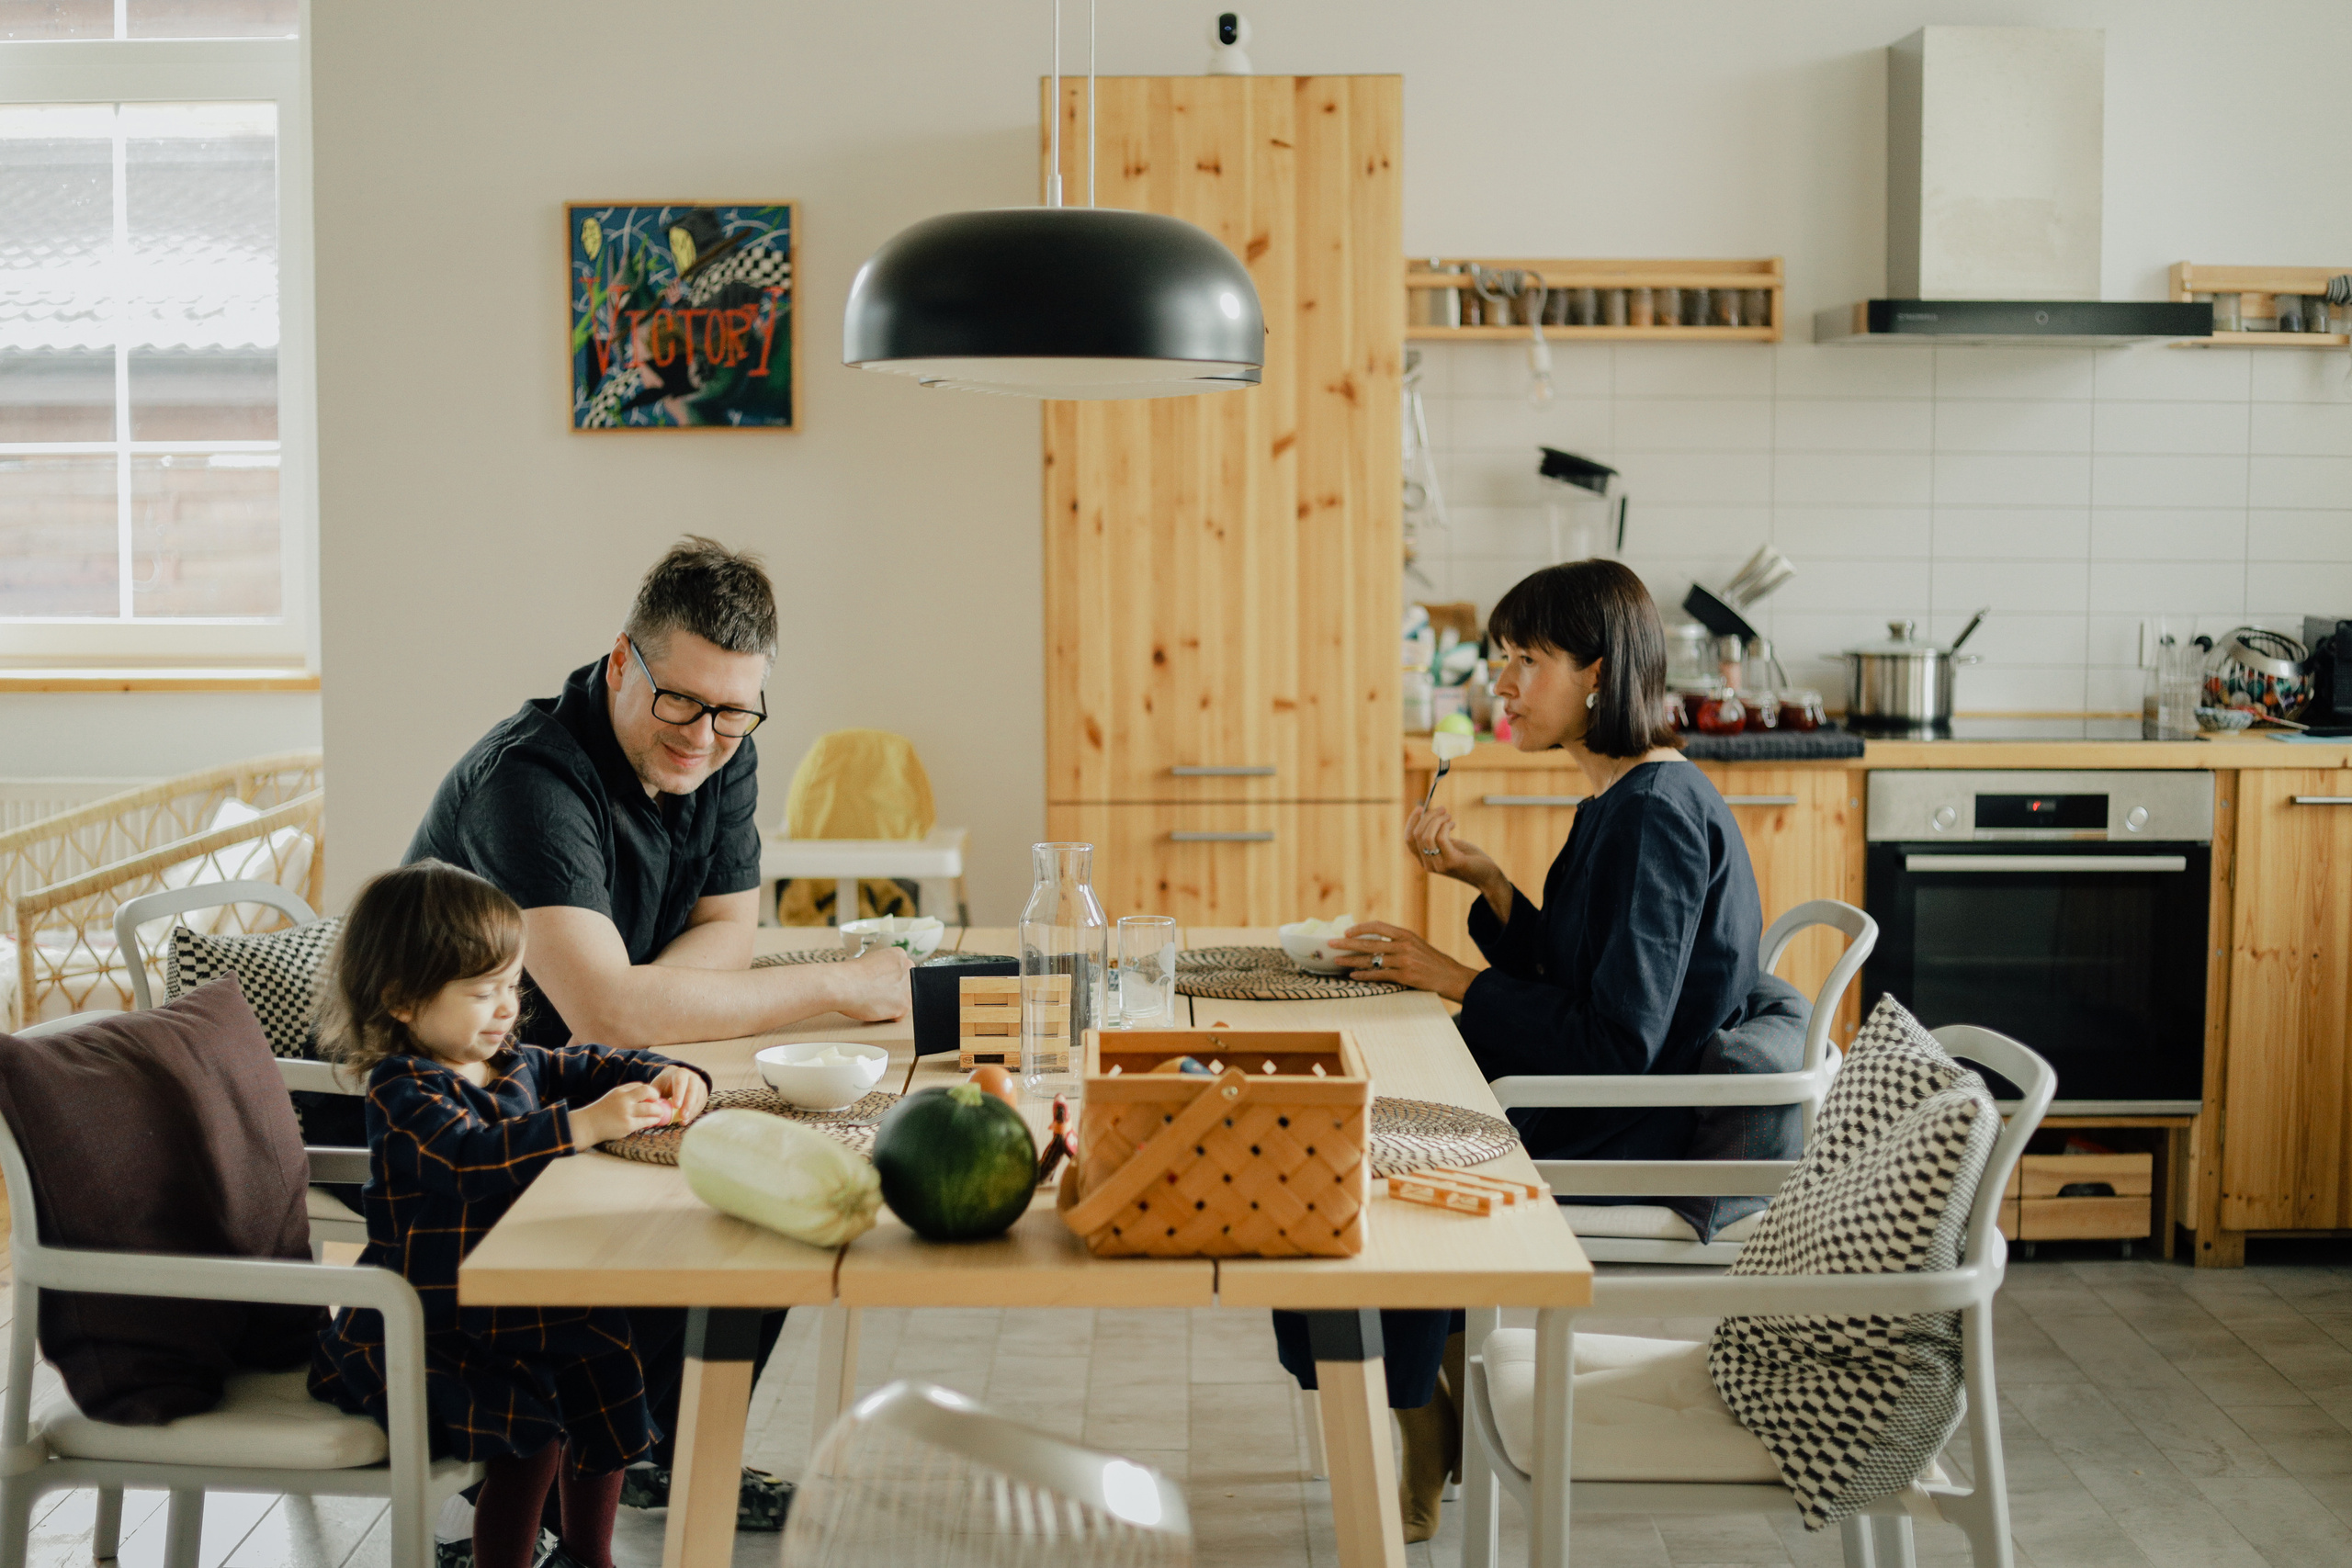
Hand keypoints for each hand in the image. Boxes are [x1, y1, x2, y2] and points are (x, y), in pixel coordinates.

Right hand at [571, 1081, 671, 1147]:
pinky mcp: (628, 1125)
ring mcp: (626, 1113)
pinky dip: (652, 1121)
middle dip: (657, 1097)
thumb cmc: (603, 1111)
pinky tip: (654, 1121)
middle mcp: (624, 1099)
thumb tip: (647, 1092)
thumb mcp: (613, 1096)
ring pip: (650, 1109)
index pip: (641, 1086)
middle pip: (648, 1092)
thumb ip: (628, 1093)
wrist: (588, 1125)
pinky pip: (645, 1122)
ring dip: (658, 1111)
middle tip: (660, 1103)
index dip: (650, 1091)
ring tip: (660, 1113)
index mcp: (620, 1091)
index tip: (654, 1096)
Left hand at [650, 1065, 708, 1126]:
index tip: (676, 1106)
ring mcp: (700, 1085)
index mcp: (680, 1073)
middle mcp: (692, 1077)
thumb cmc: (665, 1084)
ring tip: (683, 1121)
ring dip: (692, 1110)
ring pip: (699, 1098)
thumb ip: (653, 1095)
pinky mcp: (703, 1094)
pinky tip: (686, 1120)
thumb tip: (647, 1107)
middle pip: (692, 1090)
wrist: (677, 1079)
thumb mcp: (658, 1086)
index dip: (679, 1093)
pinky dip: (694, 1113)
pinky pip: (701, 1104)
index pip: (681, 1082)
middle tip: (682, 1116)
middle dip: (688, 1104)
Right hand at [830, 946, 912, 1021]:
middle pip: (907, 985)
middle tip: (877, 993)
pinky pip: (899, 1015)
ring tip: (874, 1000)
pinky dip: (888, 1016)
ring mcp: (908, 987)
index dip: (890, 980)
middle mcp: (908, 968)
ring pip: (905, 1000)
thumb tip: (886, 978)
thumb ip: (884, 968)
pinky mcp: (904, 1005)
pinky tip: (875, 1008)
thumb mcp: (871, 960)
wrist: (844, 985)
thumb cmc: (850, 974)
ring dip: (891, 1004)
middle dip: (894, 991)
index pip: (903, 971)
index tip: (880, 983)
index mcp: (899, 955)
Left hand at [1325, 921, 1481, 1003]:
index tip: (1346, 932)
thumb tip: (1373, 941)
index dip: (1360, 928)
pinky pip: (1379, 975)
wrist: (1451, 976)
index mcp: (1406, 934)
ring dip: (1351, 960)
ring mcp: (1404, 961)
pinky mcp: (1405, 976)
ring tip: (1337, 960)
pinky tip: (1353, 975)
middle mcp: (1404, 945)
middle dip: (1347, 943)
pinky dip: (1364, 975)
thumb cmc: (1432, 961)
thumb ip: (1398, 941)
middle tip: (1331, 943)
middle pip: (1369, 943)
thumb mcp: (1417, 944)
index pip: (1378, 926)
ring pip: (1371, 960)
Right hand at [1407, 805, 1502, 891]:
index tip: (1419, 808)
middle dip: (1428, 817)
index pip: (1408, 839)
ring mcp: (1439, 865)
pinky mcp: (1451, 862)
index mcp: (1424, 860)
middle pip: (1417, 835)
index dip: (1411, 821)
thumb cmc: (1469, 858)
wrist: (1487, 875)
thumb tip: (1429, 814)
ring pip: (1427, 836)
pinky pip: (1441, 838)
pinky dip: (1445, 826)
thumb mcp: (1450, 845)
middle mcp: (1428, 865)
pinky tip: (1453, 824)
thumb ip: (1438, 835)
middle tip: (1441, 808)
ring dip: (1437, 820)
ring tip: (1449, 816)